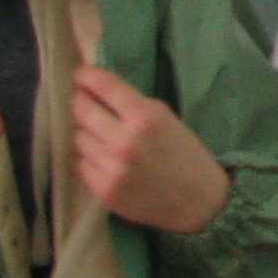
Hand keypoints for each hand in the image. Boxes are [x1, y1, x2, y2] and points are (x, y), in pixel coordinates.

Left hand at [71, 65, 230, 234]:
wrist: (199, 203)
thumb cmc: (185, 155)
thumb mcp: (166, 119)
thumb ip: (133, 104)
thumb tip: (97, 91)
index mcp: (145, 116)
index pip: (103, 85)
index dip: (86, 75)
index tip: (80, 74)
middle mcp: (124, 140)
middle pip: (81, 109)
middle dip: (82, 102)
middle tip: (86, 104)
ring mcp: (111, 167)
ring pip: (79, 137)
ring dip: (88, 134)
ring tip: (105, 139)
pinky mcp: (104, 190)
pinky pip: (82, 164)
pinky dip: (91, 159)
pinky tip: (108, 162)